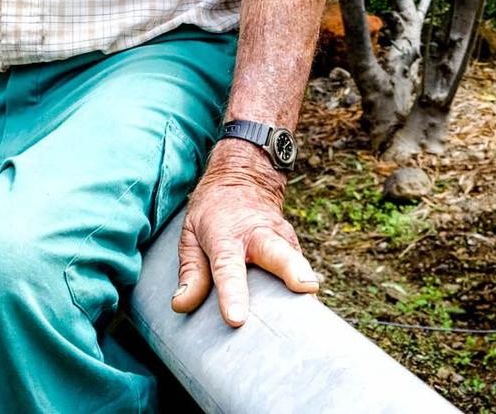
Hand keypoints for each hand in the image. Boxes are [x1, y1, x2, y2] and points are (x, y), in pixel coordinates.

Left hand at [170, 139, 319, 325]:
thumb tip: (181, 305)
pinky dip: (304, 283)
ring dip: (305, 278)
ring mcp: (281, 237)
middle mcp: (257, 234)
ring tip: (313, 303)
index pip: (227, 267)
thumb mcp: (190, 234)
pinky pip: (300, 265)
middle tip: (306, 288)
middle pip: (277, 253)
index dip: (232, 294)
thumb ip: (190, 271)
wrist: (243, 175)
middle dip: (292, 270)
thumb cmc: (212, 213)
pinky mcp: (294, 244)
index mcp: (225, 236)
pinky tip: (307, 306)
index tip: (236, 319)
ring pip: (296, 257)